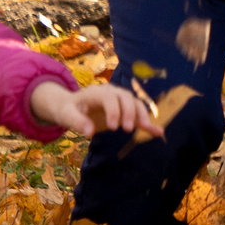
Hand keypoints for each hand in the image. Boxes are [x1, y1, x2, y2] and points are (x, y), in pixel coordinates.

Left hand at [31, 79, 160, 136]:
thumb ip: (77, 122)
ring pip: (135, 103)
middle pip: (126, 98)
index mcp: (98, 92)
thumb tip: (89, 132)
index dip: (114, 110)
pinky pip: (138, 114)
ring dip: (142, 115)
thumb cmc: (68, 109)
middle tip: (127, 129)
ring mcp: (120, 100)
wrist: (71, 105)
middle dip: (129, 112)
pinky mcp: (124, 111)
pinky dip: (148, 123)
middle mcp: (112, 93)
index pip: (110, 98)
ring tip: (145, 128)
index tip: (112, 128)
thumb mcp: (66, 115)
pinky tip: (158, 132)